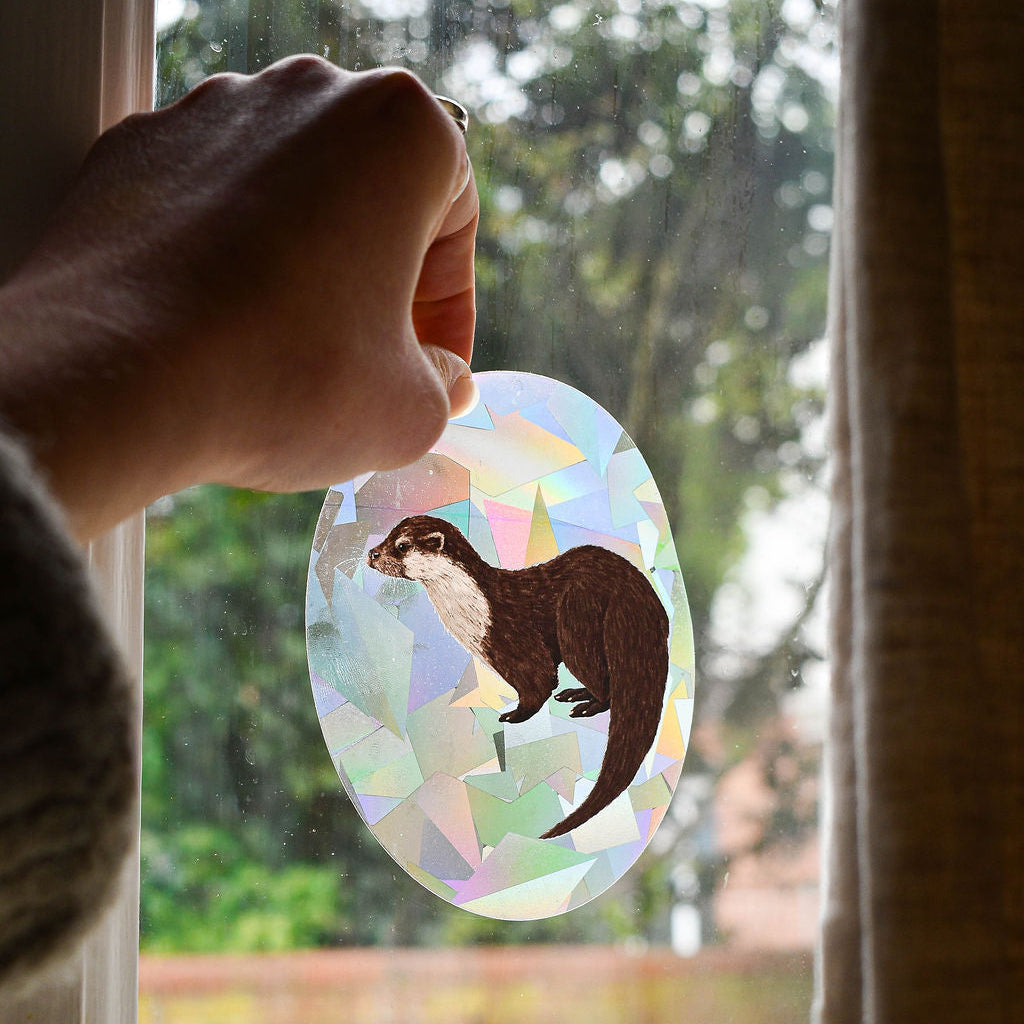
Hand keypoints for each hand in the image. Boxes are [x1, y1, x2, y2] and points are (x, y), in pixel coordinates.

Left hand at [0, 57, 478, 539]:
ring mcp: (213, 111)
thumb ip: (444, 383)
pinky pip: (213, 203)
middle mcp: (308, 94)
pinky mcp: (138, 148)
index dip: (451, 308)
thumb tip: (439, 376)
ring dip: (308, 264)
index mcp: (401, 129)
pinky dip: (230, 257)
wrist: (114, 380)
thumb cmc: (286, 379)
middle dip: (382, 279)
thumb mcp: (411, 410)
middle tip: (372, 357)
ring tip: (291, 347)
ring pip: (294, 196)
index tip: (433, 363)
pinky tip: (225, 328)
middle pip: (374, 197)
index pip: (454, 221)